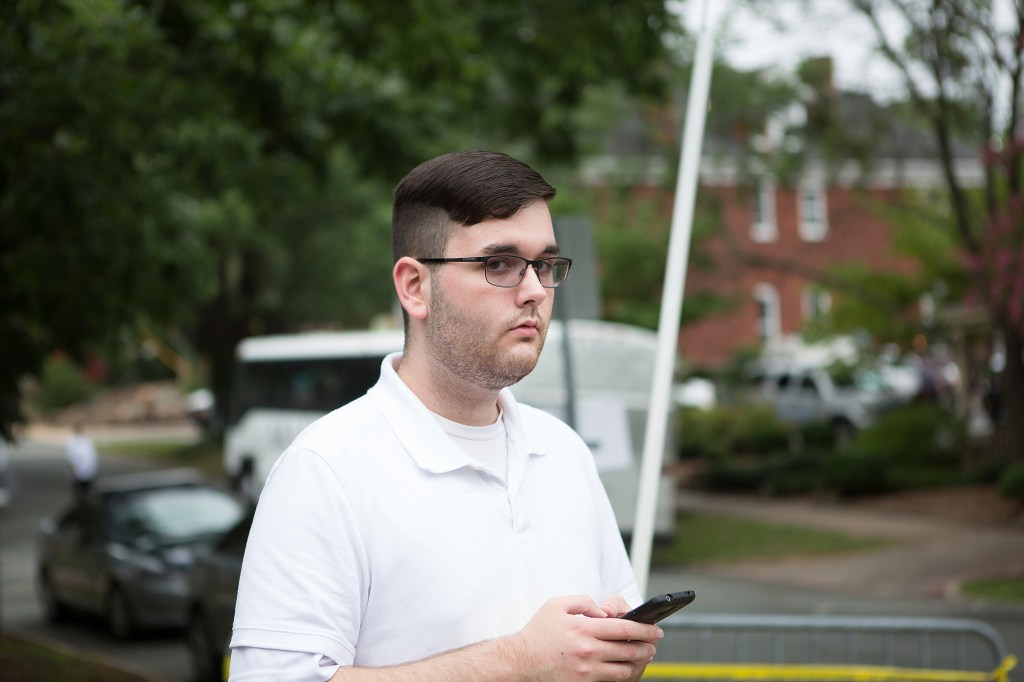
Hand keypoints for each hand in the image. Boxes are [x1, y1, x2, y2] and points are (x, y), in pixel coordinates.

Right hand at [507, 594, 661, 680]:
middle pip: (629, 650)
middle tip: (653, 643)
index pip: (624, 628)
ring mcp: (587, 670)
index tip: (655, 629)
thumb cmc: (539, 632)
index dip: (644, 629)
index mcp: (583, 628)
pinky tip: (625, 667)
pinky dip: (623, 674)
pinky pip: (612, 680)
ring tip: (643, 655)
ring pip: (624, 668)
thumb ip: (584, 601)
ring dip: (638, 662)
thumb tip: (604, 611)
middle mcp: (588, 650)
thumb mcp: (557, 605)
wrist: (521, 662)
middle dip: (647, 646)